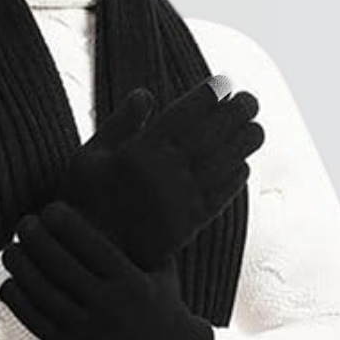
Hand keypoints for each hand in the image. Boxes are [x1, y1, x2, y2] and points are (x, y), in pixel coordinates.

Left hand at [0, 200, 214, 339]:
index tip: (49, 209)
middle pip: (59, 264)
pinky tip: (9, 284)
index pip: (89, 244)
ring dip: (21, 266)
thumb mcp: (161, 270)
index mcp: (130, 281)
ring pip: (42, 292)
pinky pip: (36, 322)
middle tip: (24, 223)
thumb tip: (124, 198)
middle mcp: (109, 305)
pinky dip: (18, 301)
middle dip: (36, 238)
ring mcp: (89, 330)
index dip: (64, 223)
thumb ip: (142, 240)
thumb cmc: (162, 306)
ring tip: (10, 249)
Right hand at [56, 80, 264, 268]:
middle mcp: (165, 173)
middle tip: (251, 100)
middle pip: (210, 135)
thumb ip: (120, 123)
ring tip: (256, 128)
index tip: (223, 83)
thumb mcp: (88, 156)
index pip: (182, 115)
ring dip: (243, 144)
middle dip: (234, 114)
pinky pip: (221, 196)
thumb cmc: (83, 201)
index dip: (207, 97)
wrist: (91, 256)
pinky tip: (242, 166)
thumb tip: (146, 94)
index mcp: (139, 153)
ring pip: (222, 164)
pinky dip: (235, 178)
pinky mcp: (189, 225)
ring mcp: (180, 200)